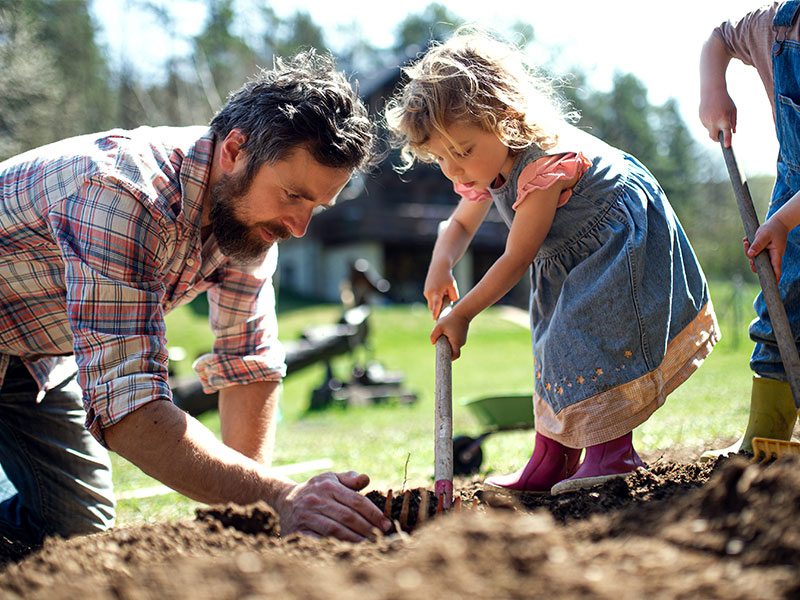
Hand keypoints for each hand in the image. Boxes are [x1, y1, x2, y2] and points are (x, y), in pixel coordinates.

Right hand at [276, 471, 390, 541]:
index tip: (386, 524)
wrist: (284, 499)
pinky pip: (319, 540)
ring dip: (354, 539)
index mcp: (328, 486)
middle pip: (348, 516)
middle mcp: (316, 500)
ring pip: (335, 529)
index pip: (356, 500)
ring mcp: (306, 516)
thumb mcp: (330, 479)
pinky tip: (346, 550)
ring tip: (368, 545)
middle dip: (367, 528)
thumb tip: (366, 479)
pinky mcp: (298, 531)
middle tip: (380, 537)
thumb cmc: (315, 489)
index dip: (373, 513)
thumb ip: (349, 479)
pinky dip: (334, 546)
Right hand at [424, 264, 458, 319]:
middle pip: (433, 307)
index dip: (436, 312)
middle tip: (446, 302)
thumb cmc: (447, 276)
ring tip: (444, 292)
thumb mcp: (453, 286)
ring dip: (437, 302)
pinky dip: (436, 298)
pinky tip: (441, 291)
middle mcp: (429, 293)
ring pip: (432, 303)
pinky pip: (431, 298)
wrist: (438, 266)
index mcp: (436, 292)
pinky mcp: (426, 291)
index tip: (435, 318)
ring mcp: (426, 292)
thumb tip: (451, 302)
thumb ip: (454, 296)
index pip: (436, 304)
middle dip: (438, 308)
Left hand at [430, 309, 469, 359]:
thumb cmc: (450, 319)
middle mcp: (461, 342)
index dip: (449, 358)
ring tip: (444, 334)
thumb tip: (433, 343)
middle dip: (446, 349)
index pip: (455, 355)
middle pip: (453, 351)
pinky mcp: (462, 336)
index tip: (443, 357)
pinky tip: (447, 332)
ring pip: (453, 346)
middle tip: (440, 342)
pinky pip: (455, 341)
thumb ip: (434, 335)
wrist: (462, 312)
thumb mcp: (439, 326)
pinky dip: (450, 339)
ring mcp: (462, 340)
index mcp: (456, 342)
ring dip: (447, 343)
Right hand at [699, 88, 736, 146]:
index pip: (726, 132)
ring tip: (716, 116)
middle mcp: (714, 121)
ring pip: (710, 130)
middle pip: (714, 137)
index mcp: (724, 119)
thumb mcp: (733, 110)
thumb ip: (734, 122)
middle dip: (717, 139)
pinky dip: (710, 123)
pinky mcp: (701, 119)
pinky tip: (711, 114)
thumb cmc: (725, 101)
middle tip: (720, 136)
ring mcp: (706, 121)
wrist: (712, 91)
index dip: (727, 140)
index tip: (727, 146)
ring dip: (714, 128)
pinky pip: (706, 125)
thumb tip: (733, 133)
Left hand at [745, 219, 788, 279]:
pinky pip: (754, 253)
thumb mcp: (764, 235)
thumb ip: (757, 245)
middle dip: (753, 264)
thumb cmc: (772, 228)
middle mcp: (772, 256)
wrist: (777, 222)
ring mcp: (768, 254)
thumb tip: (750, 255)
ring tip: (746, 242)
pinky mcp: (763, 251)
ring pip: (756, 259)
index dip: (774, 277)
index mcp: (776, 253)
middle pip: (762, 266)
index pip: (776, 268)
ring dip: (748, 252)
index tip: (772, 284)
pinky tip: (746, 240)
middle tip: (749, 259)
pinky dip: (749, 248)